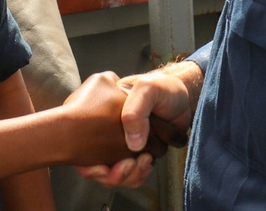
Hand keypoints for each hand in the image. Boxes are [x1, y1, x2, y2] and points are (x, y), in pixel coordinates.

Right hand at [74, 62, 201, 188]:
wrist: (182, 98)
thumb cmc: (162, 88)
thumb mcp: (146, 88)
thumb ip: (135, 110)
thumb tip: (132, 144)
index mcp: (104, 113)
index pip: (83, 140)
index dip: (88, 162)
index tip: (102, 169)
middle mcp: (108, 130)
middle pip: (96, 164)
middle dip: (110, 175)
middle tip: (128, 165)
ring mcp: (120, 144)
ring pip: (112, 172)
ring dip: (124, 177)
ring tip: (143, 163)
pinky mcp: (134, 154)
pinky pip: (127, 174)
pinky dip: (134, 177)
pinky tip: (145, 166)